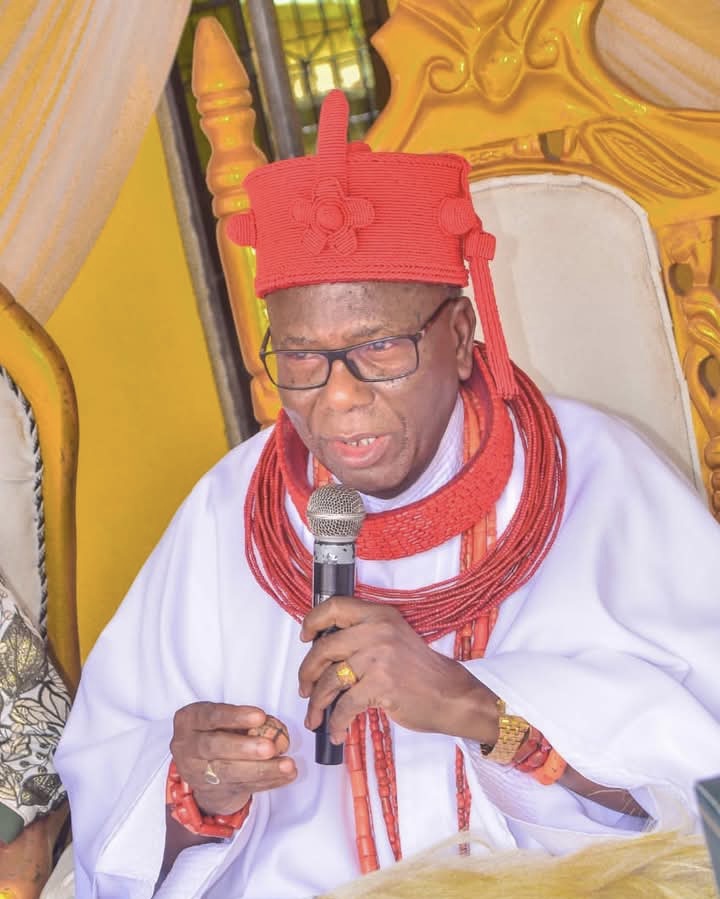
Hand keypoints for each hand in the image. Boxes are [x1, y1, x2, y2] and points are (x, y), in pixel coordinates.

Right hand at [170, 703, 295, 815]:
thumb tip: (271, 725)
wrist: (198, 766)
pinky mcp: (214, 791)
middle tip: (270, 748)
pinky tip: (286, 776)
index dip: (235, 717)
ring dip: (262, 769)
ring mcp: (198, 773)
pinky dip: (269, 781)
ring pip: (230, 773)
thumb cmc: (215, 731)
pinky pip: (243, 787)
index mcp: (189, 721)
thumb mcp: (218, 719)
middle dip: (245, 748)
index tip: (260, 716)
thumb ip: (239, 720)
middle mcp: (187, 748)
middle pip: (215, 748)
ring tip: (287, 765)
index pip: (210, 716)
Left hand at [298, 597, 497, 745]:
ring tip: (316, 717)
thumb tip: (323, 652)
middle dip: (308, 673)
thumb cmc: (421, 671)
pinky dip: (336, 722)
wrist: (451, 695)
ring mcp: (379, 657)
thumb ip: (363, 636)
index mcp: (380, 615)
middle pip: (324, 648)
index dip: (313, 621)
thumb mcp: (393, 638)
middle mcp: (377, 631)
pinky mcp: (381, 685)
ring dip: (317, 703)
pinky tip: (336, 731)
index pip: (335, 607)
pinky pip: (345, 705)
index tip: (305, 637)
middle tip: (305, 689)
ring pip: (330, 680)